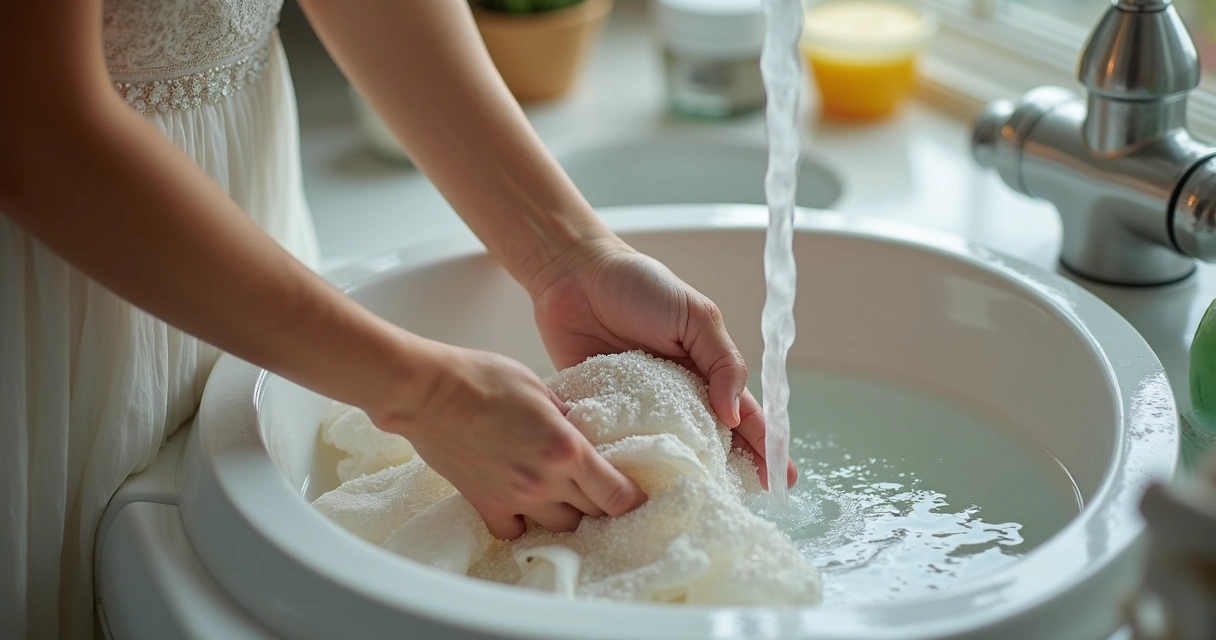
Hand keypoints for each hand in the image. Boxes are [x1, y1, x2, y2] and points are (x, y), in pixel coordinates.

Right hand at [373, 345, 646, 539]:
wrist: (427, 392)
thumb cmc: (481, 378)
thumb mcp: (539, 386)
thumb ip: (565, 415)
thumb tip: (578, 429)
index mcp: (566, 448)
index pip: (616, 494)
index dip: (631, 498)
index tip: (635, 496)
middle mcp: (545, 481)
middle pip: (593, 513)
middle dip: (601, 502)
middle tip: (598, 486)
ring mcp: (515, 498)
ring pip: (560, 526)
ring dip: (566, 512)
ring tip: (561, 492)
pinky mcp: (486, 505)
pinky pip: (516, 531)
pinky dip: (524, 523)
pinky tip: (523, 504)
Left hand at [528, 238, 797, 490]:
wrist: (574, 274)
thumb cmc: (640, 285)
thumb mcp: (695, 316)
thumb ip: (722, 362)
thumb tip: (733, 414)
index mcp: (705, 374)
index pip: (742, 417)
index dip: (764, 448)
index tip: (780, 482)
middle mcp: (675, 398)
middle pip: (707, 446)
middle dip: (725, 477)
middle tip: (736, 511)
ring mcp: (638, 410)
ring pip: (663, 455)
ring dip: (674, 482)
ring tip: (687, 513)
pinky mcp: (600, 415)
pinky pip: (616, 447)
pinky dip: (624, 469)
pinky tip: (631, 497)